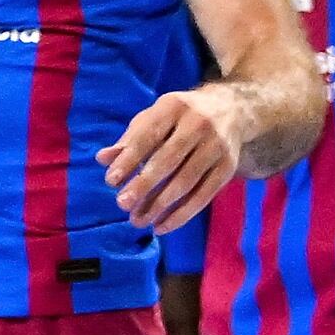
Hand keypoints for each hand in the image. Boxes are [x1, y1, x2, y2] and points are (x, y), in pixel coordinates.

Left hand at [98, 83, 247, 231]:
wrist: (231, 110)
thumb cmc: (179, 118)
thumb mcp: (153, 118)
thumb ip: (129, 140)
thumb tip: (103, 159)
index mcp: (173, 107)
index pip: (148, 136)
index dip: (129, 159)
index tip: (111, 180)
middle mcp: (198, 124)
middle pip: (169, 160)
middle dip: (144, 185)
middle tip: (122, 204)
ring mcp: (216, 146)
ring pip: (187, 181)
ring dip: (160, 205)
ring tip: (138, 221)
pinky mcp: (228, 167)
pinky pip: (204, 195)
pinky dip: (182, 214)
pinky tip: (162, 226)